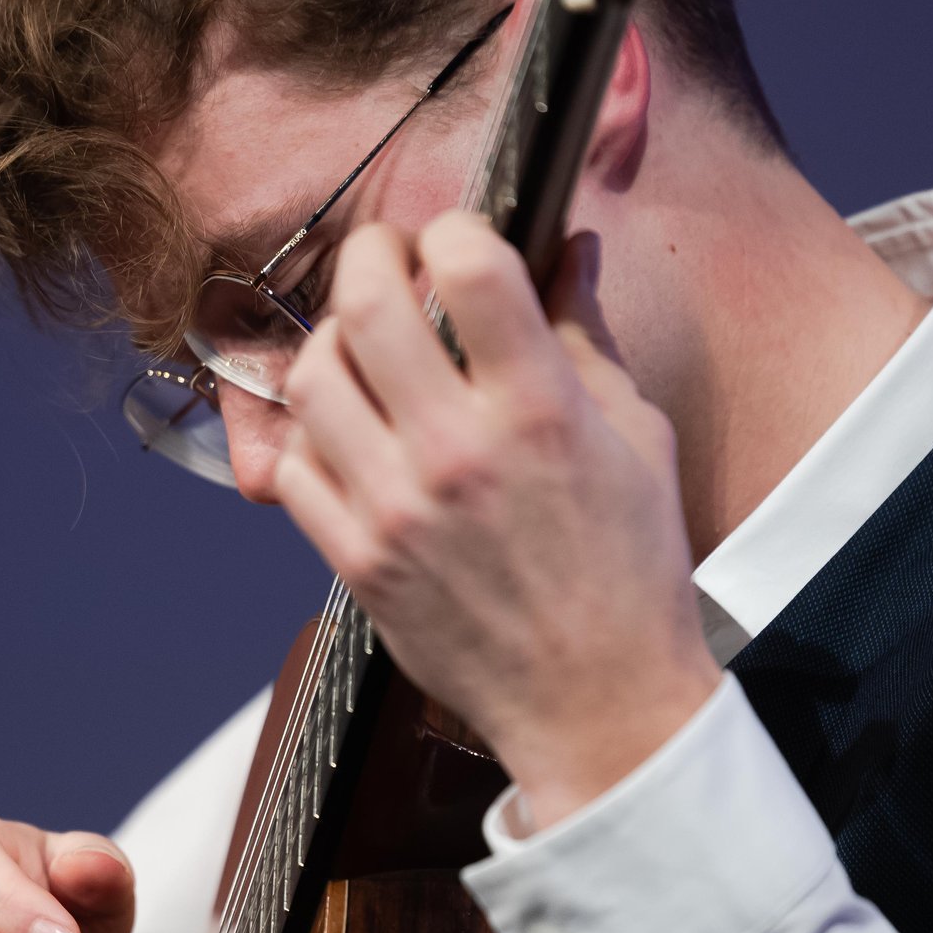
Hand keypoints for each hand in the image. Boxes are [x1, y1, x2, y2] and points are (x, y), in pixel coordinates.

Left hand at [276, 213, 719, 831]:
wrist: (597, 703)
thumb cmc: (628, 569)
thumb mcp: (637, 437)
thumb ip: (588, 332)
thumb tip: (568, 244)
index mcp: (539, 411)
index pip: (469, 266)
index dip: (454, 228)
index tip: (459, 240)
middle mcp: (457, 453)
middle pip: (367, 303)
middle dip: (371, 255)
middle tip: (388, 261)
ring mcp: (396, 510)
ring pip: (313, 379)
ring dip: (331, 341)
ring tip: (362, 346)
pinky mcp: (358, 562)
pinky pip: (295, 468)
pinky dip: (310, 435)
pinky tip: (347, 432)